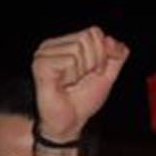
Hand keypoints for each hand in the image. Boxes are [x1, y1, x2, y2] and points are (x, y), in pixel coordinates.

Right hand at [30, 28, 125, 147]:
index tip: (97, 72)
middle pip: (87, 37)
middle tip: (83, 79)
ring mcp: (44, 54)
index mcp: (65, 44)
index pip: (94, 32)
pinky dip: (71, 76)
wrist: (69, 124)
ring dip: (82, 71)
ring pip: (78, 48)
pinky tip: (63, 85)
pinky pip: (69, 61)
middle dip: (94, 62)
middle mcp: (52, 46)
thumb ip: (115, 56)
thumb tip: (112, 39)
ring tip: (71, 83)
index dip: (103, 53)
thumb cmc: (82, 100)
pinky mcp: (40, 65)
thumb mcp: (107, 75)